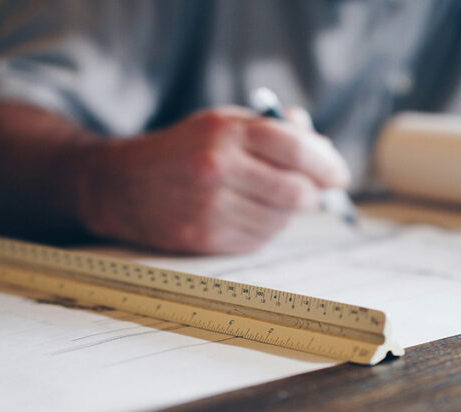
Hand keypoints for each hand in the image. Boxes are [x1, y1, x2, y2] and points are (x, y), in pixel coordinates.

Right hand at [76, 106, 350, 253]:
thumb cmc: (182, 150)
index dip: (327, 164)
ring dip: (287, 213)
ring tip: (269, 198)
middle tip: (314, 191)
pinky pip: (260, 240)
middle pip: (297, 192)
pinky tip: (249, 214)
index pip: (297, 149)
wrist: (121, 184)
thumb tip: (320, 144)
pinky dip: (266, 229)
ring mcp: (212, 208)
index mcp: (226, 132)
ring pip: (281, 220)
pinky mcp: (205, 238)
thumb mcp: (221, 123)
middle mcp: (219, 169)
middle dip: (313, 193)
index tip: (339, 174)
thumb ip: (272, 129)